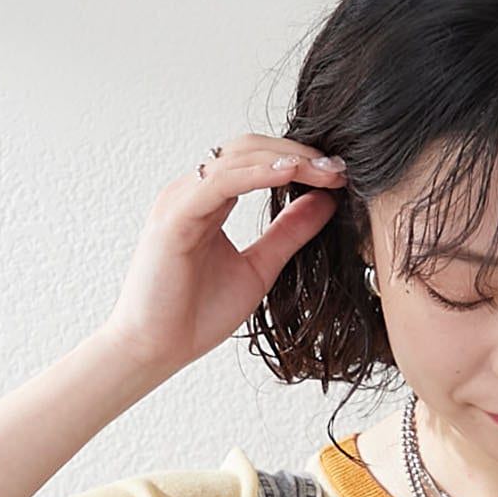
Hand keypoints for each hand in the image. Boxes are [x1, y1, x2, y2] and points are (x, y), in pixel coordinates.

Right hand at [99, 134, 348, 376]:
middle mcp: (193, 191)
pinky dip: (257, 174)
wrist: (157, 348)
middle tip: (339, 169)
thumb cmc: (196, 314)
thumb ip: (289, 234)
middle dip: (299, 153)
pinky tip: (290, 175)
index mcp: (210, 200)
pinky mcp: (174, 217)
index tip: (339, 175)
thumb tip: (325, 202)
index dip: (299, 161)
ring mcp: (181, 199)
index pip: (257, 161)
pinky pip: (220, 182)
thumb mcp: (260, 268)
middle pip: (250, 148)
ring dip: (286, 160)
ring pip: (237, 157)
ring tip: (326, 171)